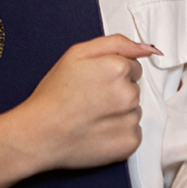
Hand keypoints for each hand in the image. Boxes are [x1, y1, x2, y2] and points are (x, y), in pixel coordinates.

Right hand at [0, 34, 159, 187]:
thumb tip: (146, 48)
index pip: (132, 67)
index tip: (94, 83)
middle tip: (89, 101)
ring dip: (118, 114)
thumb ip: (115, 44)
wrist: (40, 134)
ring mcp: (131, 120)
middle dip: (116, 93)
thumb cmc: (54, 95)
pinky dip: (119, 134)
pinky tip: (97, 132)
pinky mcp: (130, 143)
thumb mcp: (76, 54)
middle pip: (134, 89)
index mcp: (117, 68)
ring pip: (133, 112)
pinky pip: (133, 133)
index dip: (111, 74)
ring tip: (91, 118)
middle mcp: (129, 94)